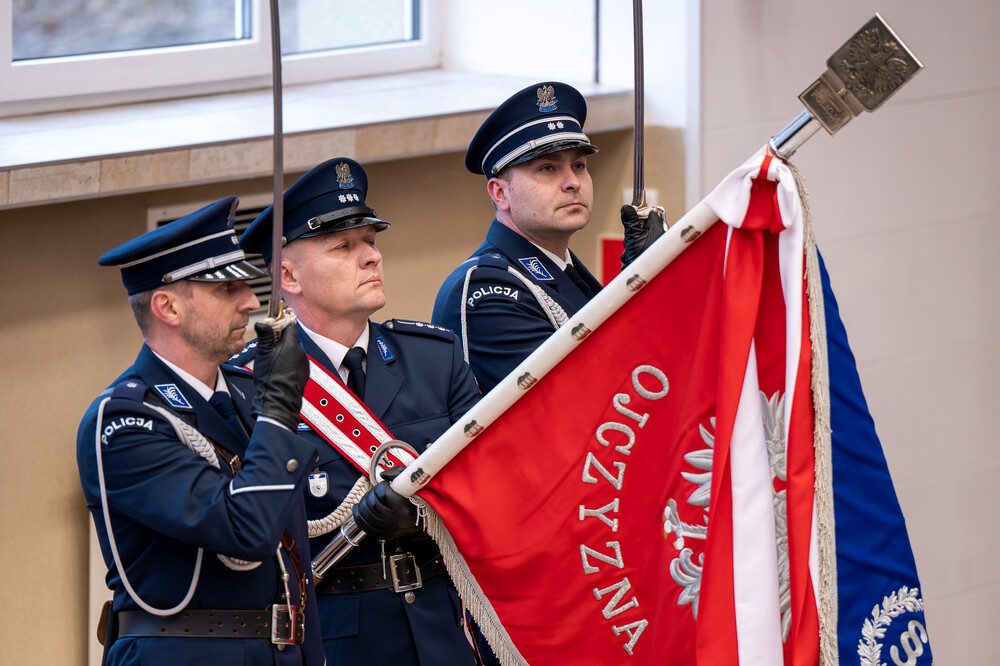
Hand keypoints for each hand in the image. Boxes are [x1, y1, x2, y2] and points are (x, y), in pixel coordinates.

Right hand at [252, 310, 307, 430]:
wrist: (279, 400)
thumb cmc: (271, 379)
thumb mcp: (262, 353)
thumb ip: (264, 335)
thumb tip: (263, 322)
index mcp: (292, 345)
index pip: (288, 325)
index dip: (279, 323)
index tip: (272, 324)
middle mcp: (301, 353)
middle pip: (290, 338)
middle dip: (279, 340)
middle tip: (268, 346)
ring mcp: (303, 363)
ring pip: (293, 351)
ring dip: (283, 351)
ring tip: (272, 360)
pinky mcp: (303, 373)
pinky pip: (295, 362)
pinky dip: (288, 362)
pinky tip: (278, 369)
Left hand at [352, 467, 420, 539]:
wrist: (422, 521)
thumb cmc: (417, 501)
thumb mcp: (412, 484)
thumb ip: (398, 474)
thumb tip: (382, 475)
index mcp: (405, 508)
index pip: (384, 494)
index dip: (380, 486)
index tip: (384, 485)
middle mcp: (396, 521)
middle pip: (373, 504)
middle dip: (370, 494)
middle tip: (375, 491)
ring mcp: (388, 529)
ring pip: (366, 514)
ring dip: (363, 503)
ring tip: (367, 498)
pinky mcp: (382, 535)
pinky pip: (364, 525)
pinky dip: (358, 515)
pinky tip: (358, 508)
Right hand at [620, 203, 667, 268]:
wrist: (645, 276)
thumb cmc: (644, 257)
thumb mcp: (634, 236)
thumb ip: (630, 221)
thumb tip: (627, 207)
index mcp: (657, 227)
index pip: (648, 213)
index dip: (638, 215)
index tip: (631, 220)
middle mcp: (659, 236)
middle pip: (640, 227)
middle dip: (631, 234)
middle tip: (630, 241)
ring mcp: (654, 246)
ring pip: (637, 240)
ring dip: (630, 247)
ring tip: (632, 253)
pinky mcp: (649, 256)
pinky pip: (638, 250)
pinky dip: (633, 255)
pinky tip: (632, 259)